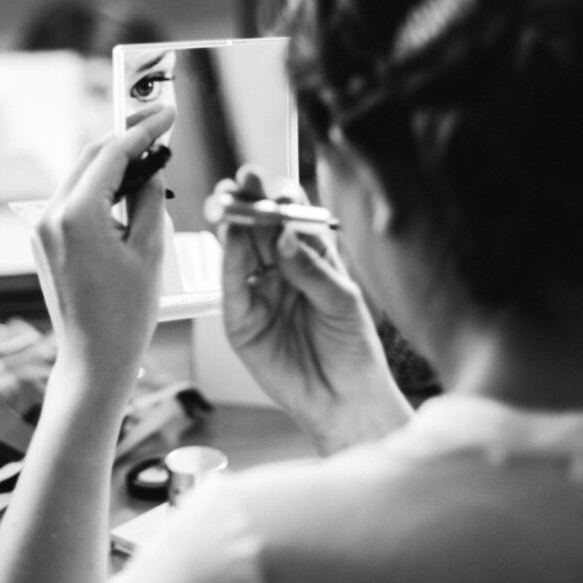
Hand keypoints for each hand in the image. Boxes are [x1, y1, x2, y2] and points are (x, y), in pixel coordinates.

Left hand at [34, 104, 176, 402]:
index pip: (112, 153)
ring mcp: (41, 230)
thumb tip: (152, 168)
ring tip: (149, 159)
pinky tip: (125, 193)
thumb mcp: (150, 252)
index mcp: (76, 216)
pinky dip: (98, 190)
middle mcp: (50, 217)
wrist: (93, 361)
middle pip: (89, 157)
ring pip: (79, 178)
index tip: (166, 114)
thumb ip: (150, 200)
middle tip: (158, 124)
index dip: (142, 129)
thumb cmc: (125, 316)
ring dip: (112, 164)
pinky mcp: (43, 243)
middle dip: (125, 138)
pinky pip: (71, 202)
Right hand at [217, 167, 409, 452]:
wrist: (345, 399)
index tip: (275, 187)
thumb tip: (283, 236)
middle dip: (247, 201)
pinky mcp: (241, 319)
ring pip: (238, 249)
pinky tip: (230, 238)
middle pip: (257, 227)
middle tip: (242, 183)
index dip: (279, 198)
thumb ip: (312, 269)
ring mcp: (259, 293)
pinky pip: (232, 283)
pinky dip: (228, 259)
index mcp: (310, 258)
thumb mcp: (343, 301)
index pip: (289, 218)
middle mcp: (280, 270)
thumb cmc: (354, 350)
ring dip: (231, 223)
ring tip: (228, 203)